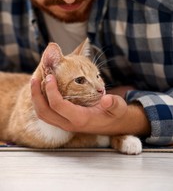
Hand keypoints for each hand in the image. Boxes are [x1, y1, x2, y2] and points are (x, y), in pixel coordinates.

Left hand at [31, 75, 149, 135]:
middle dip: (36, 95)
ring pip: (43, 115)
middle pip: (44, 112)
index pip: (58, 106)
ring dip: (36, 99)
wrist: (114, 124)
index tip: (51, 76)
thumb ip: (114, 104)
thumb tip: (107, 99)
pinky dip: (41, 102)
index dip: (51, 91)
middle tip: (35, 78)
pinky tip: (43, 90)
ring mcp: (65, 124)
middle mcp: (69, 124)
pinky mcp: (64, 121)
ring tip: (35, 82)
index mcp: (80, 119)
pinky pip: (47, 114)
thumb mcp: (118, 107)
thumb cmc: (114, 114)